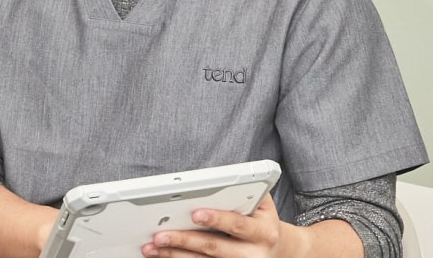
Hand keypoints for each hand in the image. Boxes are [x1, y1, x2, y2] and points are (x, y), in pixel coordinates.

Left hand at [143, 195, 302, 257]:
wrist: (282, 251)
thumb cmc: (263, 222)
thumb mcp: (263, 206)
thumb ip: (245, 192)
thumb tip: (216, 181)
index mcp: (263, 232)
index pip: (238, 225)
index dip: (217, 219)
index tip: (195, 213)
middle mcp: (252, 254)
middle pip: (213, 247)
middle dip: (184, 241)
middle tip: (159, 235)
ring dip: (174, 255)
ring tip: (151, 247)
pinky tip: (161, 256)